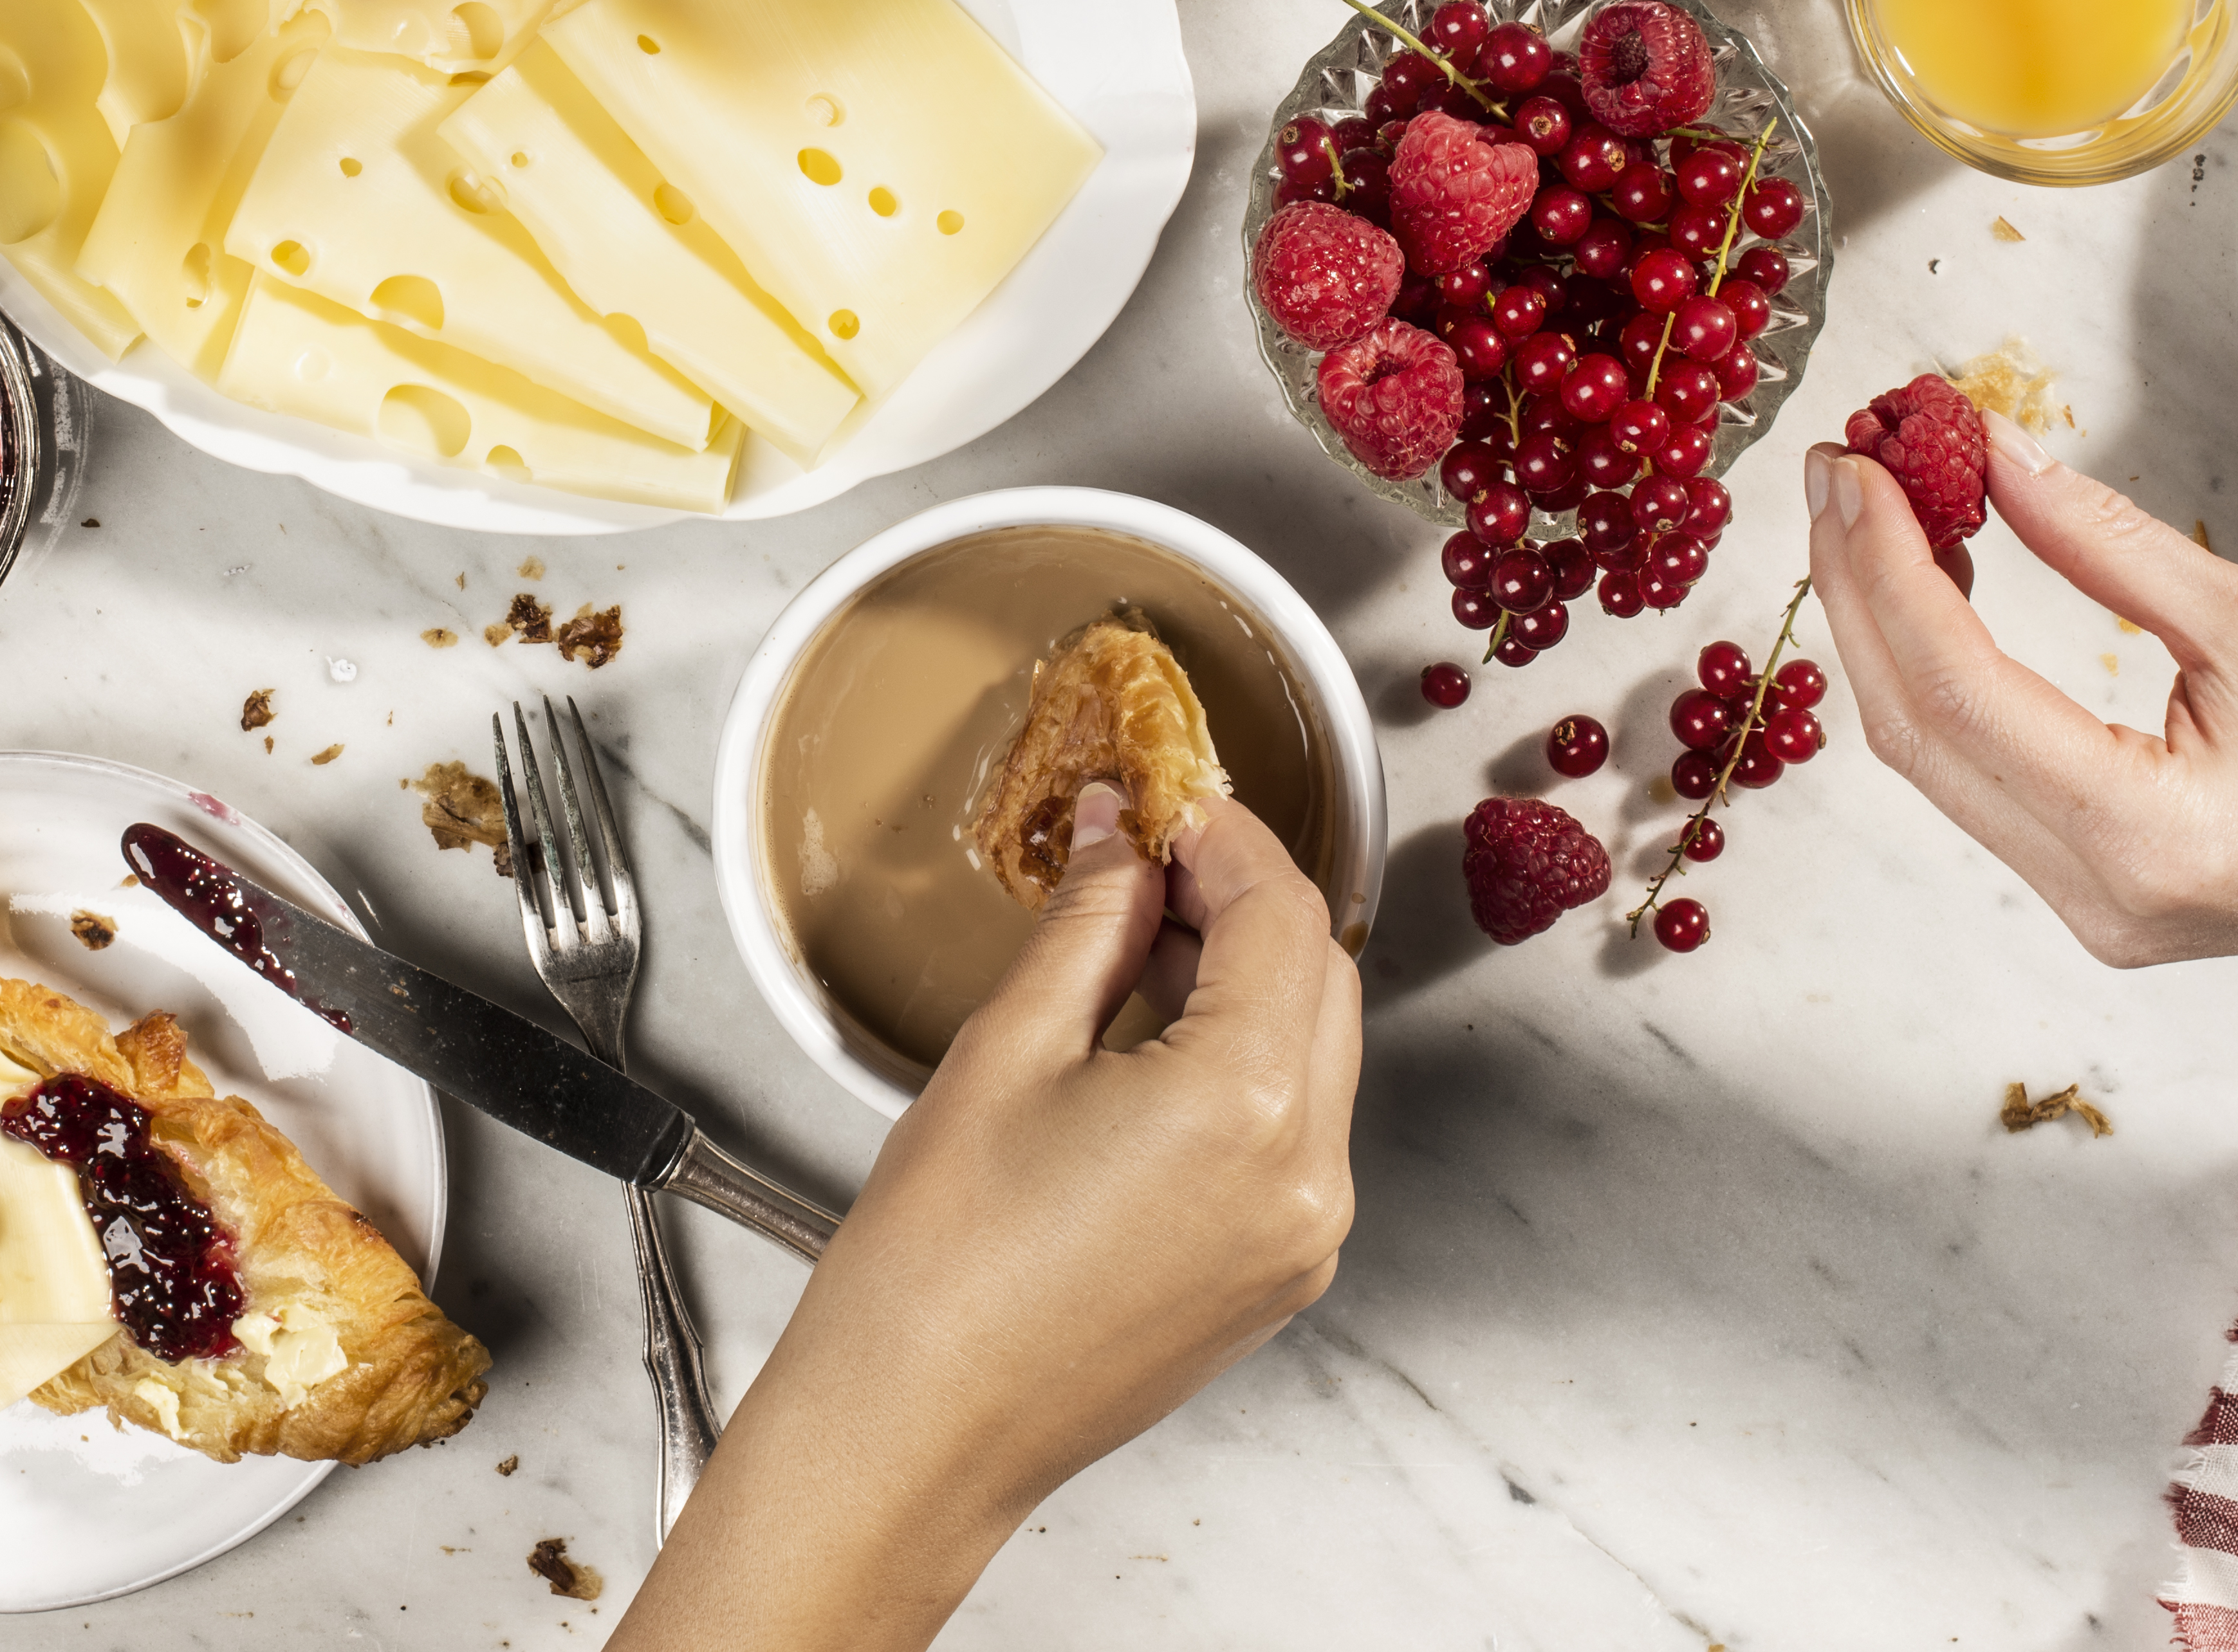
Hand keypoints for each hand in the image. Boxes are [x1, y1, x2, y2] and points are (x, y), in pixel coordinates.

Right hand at [617, 789, 1356, 1651]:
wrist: (915, 1436)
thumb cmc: (937, 1267)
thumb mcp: (1007, 1052)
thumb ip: (1089, 926)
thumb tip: (1119, 837)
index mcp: (1247, 1105)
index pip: (1283, 914)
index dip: (1225, 837)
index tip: (1164, 801)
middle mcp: (1307, 1175)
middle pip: (1322, 978)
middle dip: (1245, 901)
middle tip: (1148, 857)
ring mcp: (1302, 1237)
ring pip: (1316, 1055)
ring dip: (1249, 980)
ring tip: (1139, 942)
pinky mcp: (1277, 1277)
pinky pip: (1294, 1134)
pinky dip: (1245, 1066)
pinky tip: (1152, 1041)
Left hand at [1801, 418, 2237, 973]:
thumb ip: (2103, 540)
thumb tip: (1986, 452)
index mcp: (2141, 841)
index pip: (1954, 686)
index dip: (1884, 563)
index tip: (1855, 460)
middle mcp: (2096, 897)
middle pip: (1917, 729)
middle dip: (1861, 587)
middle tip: (1844, 465)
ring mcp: (2095, 910)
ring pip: (1936, 757)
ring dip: (1893, 628)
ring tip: (1882, 506)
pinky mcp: (2105, 894)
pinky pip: (1983, 778)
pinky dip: (1947, 677)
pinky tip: (1940, 586)